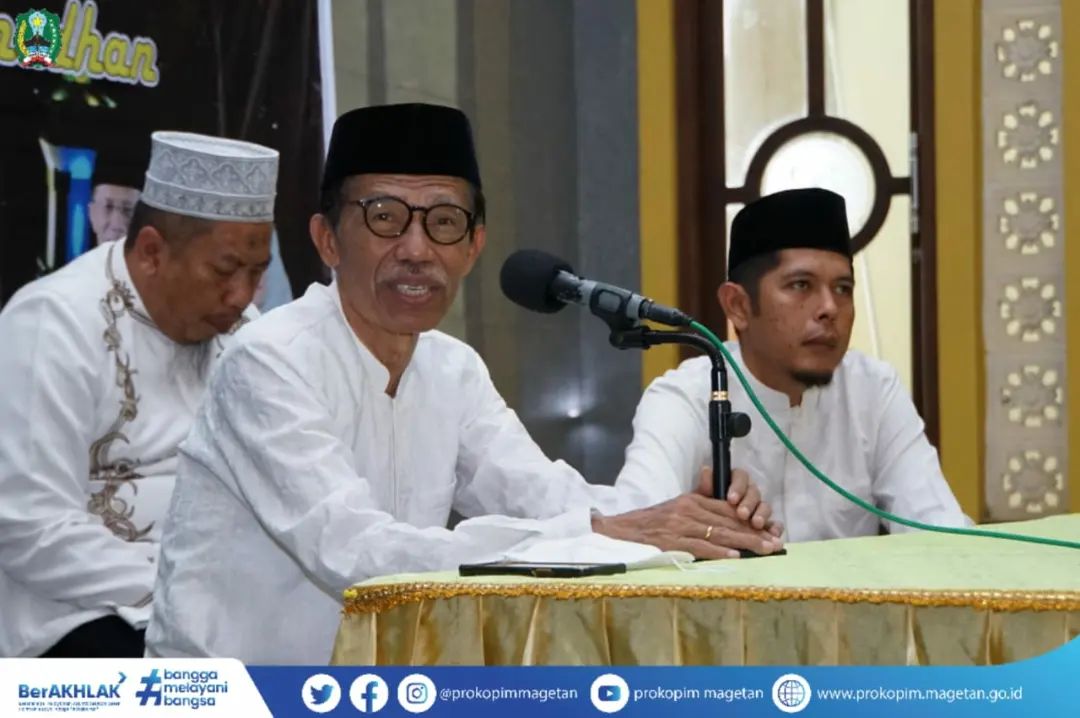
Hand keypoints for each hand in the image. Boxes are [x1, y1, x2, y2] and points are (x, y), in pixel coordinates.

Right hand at [592, 471, 783, 559]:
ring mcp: (680, 525)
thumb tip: (724, 514)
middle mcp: (688, 510)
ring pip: (719, 534)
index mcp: (691, 501)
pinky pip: (700, 546)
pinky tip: (735, 556)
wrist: (618, 530)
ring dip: (744, 543)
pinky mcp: (672, 540)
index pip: (727, 510)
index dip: (749, 521)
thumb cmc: (648, 523)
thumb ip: (698, 508)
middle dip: (754, 533)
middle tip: (775, 543)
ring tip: (765, 550)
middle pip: (728, 522)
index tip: (768, 531)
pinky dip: (719, 552)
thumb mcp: (675, 508)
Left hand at [696, 467, 782, 537]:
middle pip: (754, 492)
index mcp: (735, 482)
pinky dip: (776, 528)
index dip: (737, 487)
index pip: (740, 477)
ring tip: (756, 524)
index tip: (731, 499)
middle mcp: (749, 494)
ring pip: (765, 506)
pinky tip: (773, 534)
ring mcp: (759, 509)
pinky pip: (775, 523)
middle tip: (742, 514)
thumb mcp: (702, 499)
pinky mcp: (767, 524)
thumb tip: (707, 470)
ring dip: (762, 514)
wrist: (708, 531)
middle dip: (748, 503)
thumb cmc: (705, 511)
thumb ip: (706, 486)